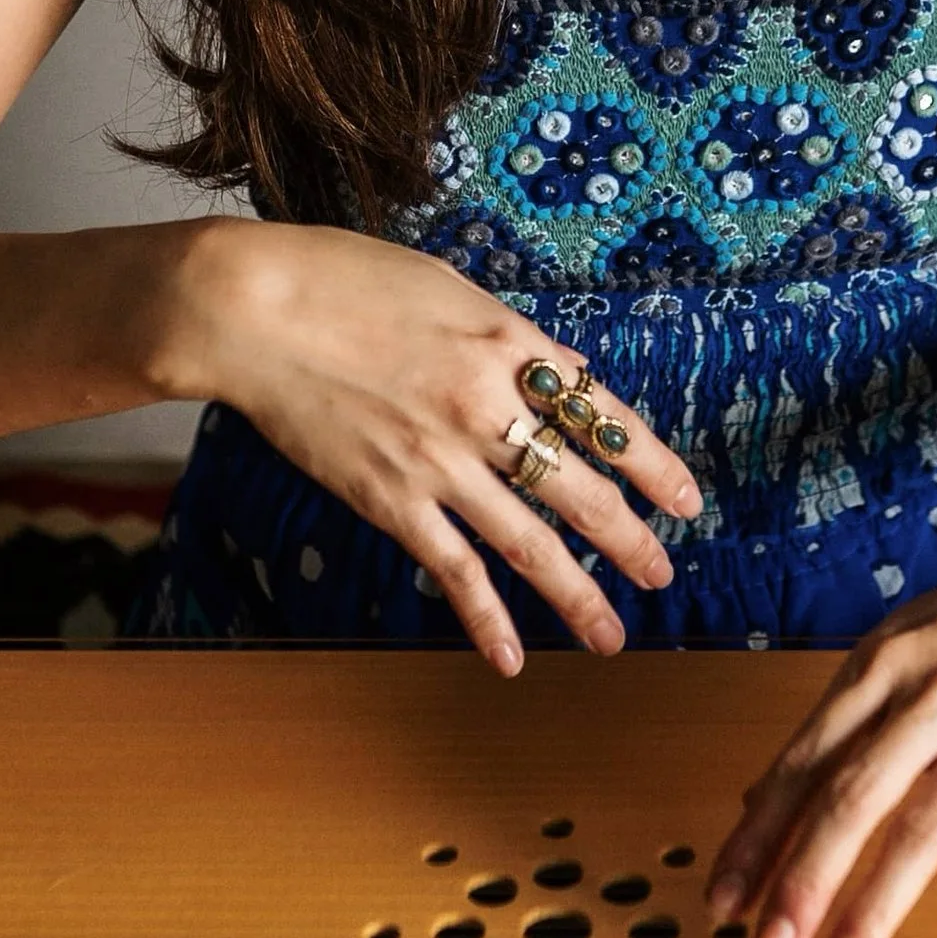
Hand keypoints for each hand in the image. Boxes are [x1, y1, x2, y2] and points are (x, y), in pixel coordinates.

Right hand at [175, 220, 700, 672]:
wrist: (251, 310)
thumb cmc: (342, 278)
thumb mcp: (447, 288)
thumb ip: (504, 338)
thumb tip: (555, 377)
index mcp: (508, 345)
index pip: (602, 415)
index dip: (650, 463)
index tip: (685, 500)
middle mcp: (488, 408)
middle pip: (582, 488)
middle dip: (631, 539)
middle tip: (663, 574)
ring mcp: (440, 462)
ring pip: (530, 543)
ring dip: (579, 594)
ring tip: (612, 635)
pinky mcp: (389, 500)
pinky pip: (453, 571)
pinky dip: (485, 620)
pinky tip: (510, 659)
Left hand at [702, 515, 936, 937]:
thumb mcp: (895, 650)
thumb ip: (836, 726)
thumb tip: (759, 799)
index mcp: (879, 669)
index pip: (803, 764)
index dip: (758, 836)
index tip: (724, 901)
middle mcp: (933, 694)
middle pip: (855, 795)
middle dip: (806, 879)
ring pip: (932, 822)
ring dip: (881, 902)